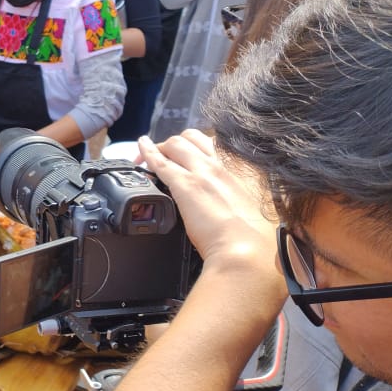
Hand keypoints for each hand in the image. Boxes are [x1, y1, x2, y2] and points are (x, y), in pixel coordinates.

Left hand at [138, 130, 278, 274]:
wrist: (245, 251)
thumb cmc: (251, 241)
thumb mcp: (248, 213)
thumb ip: (236, 203)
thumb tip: (228, 210)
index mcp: (237, 173)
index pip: (212, 145)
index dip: (194, 147)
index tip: (186, 155)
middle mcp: (219, 167)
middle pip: (190, 139)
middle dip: (173, 144)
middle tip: (162, 155)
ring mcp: (201, 173)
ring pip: (174, 144)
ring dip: (158, 147)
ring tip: (145, 153)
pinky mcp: (184, 185)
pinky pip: (160, 161)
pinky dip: (147, 152)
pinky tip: (140, 148)